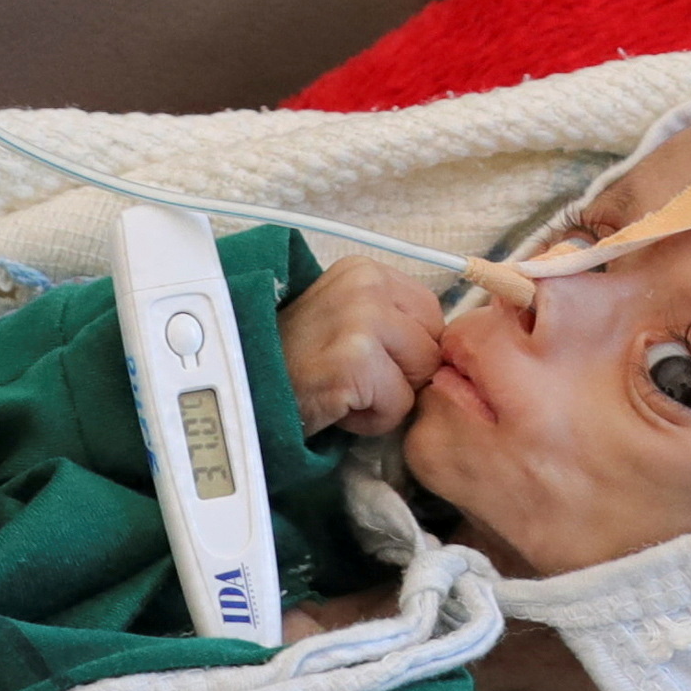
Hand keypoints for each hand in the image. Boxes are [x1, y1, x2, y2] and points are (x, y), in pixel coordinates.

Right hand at [275, 254, 450, 439]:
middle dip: (403, 373)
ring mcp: (362, 319)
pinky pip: (399, 406)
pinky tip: (337, 405)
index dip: (407, 349)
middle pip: (432, 344)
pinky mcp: (356, 360)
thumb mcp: (345, 316)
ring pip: (421, 375)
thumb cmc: (298, 362)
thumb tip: (445, 344)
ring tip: (345, 389)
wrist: (245, 389)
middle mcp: (366, 284)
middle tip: (353, 377)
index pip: (431, 315)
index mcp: (365, 269)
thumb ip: (391, 317)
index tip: (366, 358)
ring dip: (390, 398)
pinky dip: (372, 420)